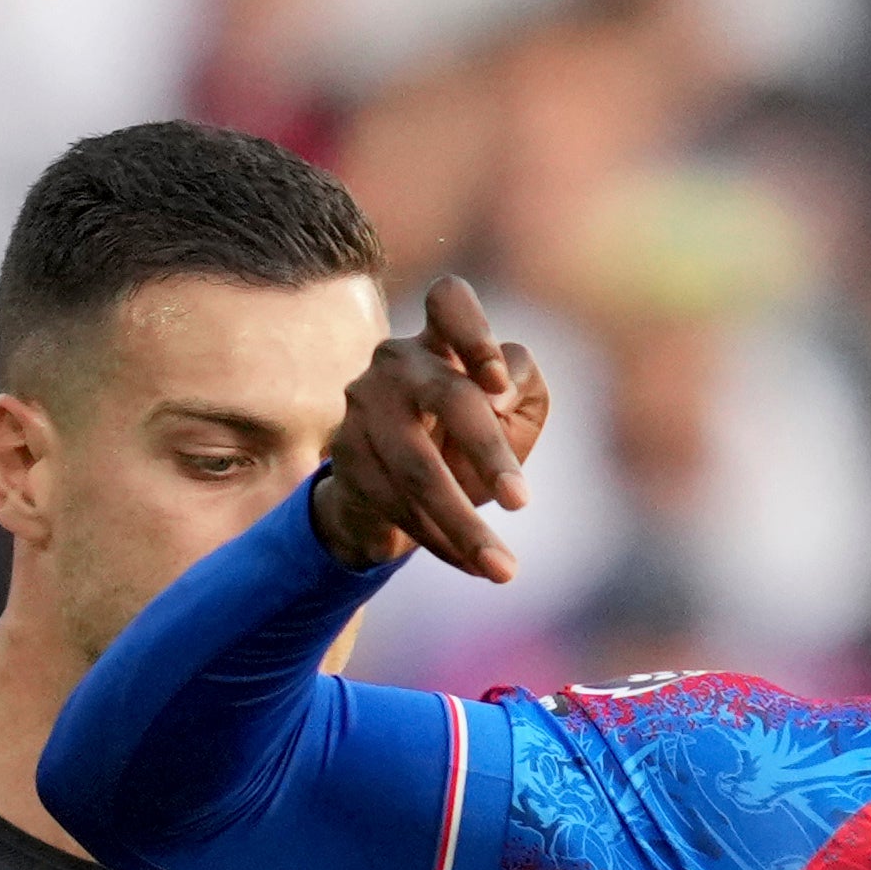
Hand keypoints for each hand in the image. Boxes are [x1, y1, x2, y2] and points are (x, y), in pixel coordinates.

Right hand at [312, 276, 548, 584]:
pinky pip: (397, 506)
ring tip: (504, 569)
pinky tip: (472, 566)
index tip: (497, 383)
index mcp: (443, 339)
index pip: (450, 300)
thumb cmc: (468, 442)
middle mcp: (397, 363)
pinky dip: (441, 541)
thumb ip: (523, 387)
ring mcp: (363, 407)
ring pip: (419, 468)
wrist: (399, 497)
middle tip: (521, 504)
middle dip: (487, 454)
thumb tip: (496, 390)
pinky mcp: (347, 458)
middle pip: (448, 397)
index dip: (474, 332)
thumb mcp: (512, 414)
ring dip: (464, 524)